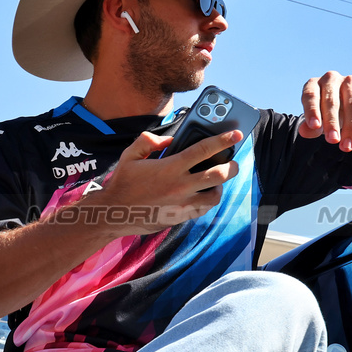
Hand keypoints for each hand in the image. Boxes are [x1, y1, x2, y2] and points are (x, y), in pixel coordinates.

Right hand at [85, 130, 241, 235]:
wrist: (114, 214)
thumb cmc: (122, 183)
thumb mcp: (130, 156)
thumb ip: (148, 141)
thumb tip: (168, 139)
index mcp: (170, 167)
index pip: (204, 150)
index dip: (223, 140)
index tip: (236, 134)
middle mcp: (180, 186)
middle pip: (218, 175)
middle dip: (232, 166)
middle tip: (233, 161)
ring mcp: (182, 204)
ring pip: (215, 196)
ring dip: (221, 186)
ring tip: (218, 181)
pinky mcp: (180, 217)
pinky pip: (203, 210)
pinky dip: (207, 201)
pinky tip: (204, 195)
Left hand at [298, 71, 351, 152]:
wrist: (349, 102)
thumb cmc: (325, 112)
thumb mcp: (316, 119)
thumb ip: (310, 126)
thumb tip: (304, 131)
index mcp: (314, 84)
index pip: (310, 95)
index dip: (312, 111)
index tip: (315, 127)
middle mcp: (331, 79)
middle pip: (332, 101)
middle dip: (332, 123)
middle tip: (332, 141)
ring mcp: (351, 82)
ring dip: (350, 128)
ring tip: (346, 147)